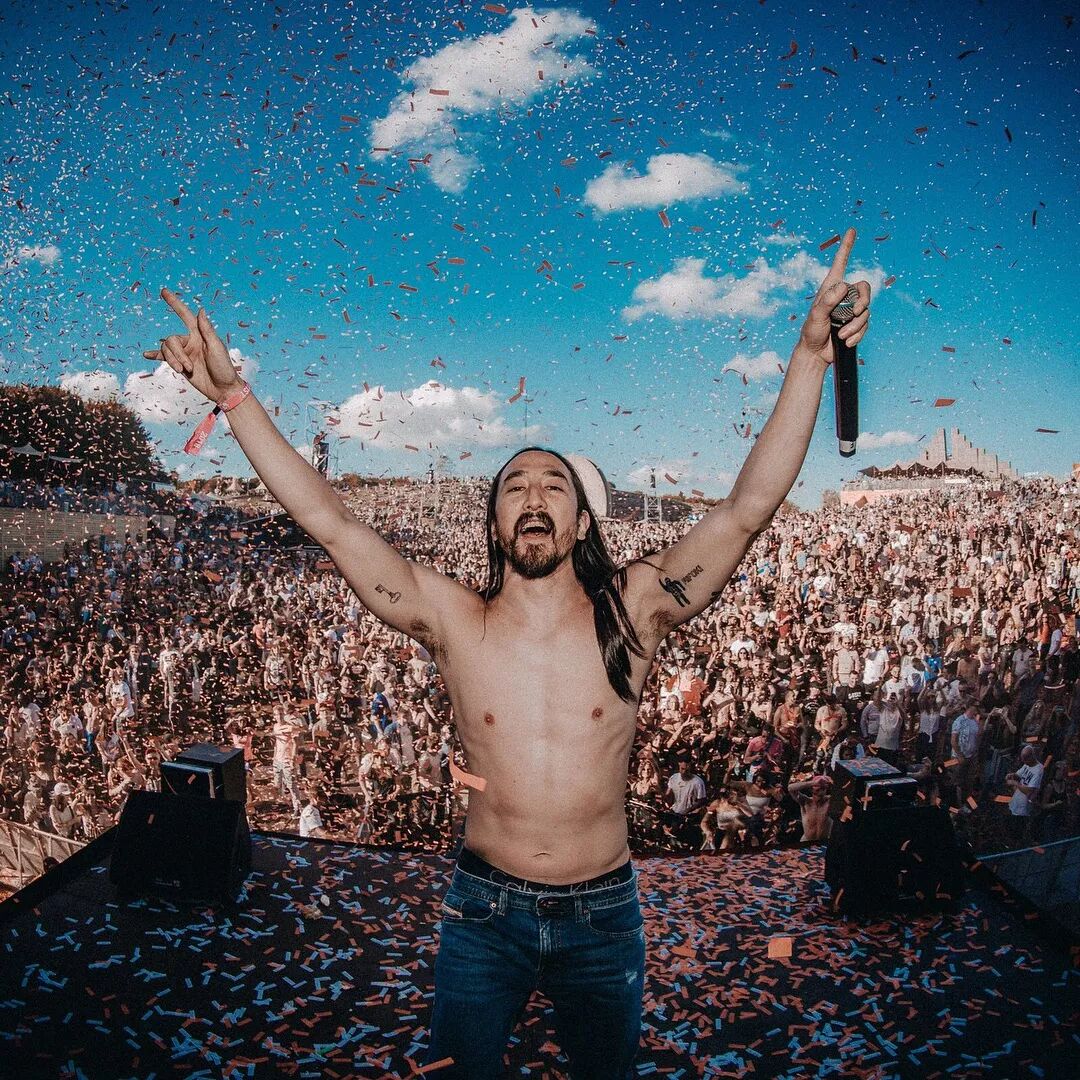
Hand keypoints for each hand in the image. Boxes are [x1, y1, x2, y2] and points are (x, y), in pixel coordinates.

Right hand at [142, 289, 242, 404]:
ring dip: (172, 361)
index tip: (164, 291)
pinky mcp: (180, 364)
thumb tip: (201, 310)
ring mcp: (184, 353)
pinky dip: (155, 355)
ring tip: (183, 371)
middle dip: (177, 355)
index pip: (186, 315)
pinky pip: (164, 357)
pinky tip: (146, 355)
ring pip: (166, 350)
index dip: (175, 303)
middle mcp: (190, 341)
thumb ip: (207, 330)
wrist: (223, 390)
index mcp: (200, 335)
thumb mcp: (217, 348)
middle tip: (189, 367)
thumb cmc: (224, 368)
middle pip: (170, 340)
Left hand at [795, 228, 871, 365]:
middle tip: (855, 312)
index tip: (851, 230)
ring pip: (866, 310)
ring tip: (841, 334)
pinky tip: (846, 340)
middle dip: (863, 301)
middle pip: (865, 289)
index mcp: (831, 288)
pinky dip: (857, 334)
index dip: (846, 247)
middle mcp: (843, 296)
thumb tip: (843, 286)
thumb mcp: (815, 316)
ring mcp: (851, 310)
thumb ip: (827, 301)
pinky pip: (866, 324)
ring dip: (855, 325)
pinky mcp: (856, 323)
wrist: (816, 353)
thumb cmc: (811, 332)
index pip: (840, 263)